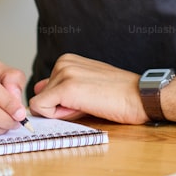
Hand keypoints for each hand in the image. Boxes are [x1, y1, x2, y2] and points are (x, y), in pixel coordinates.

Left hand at [29, 54, 146, 123]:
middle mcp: (62, 62)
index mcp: (66, 60)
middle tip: (88, 102)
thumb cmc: (116, 94)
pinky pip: (40, 108)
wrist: (139, 96)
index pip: (45, 90)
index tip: (85, 98)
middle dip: (59, 107)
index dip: (61, 103)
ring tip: (89, 103)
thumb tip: (36, 90)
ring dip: (62, 112)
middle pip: (42, 97)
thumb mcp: (84, 85)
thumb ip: (59, 86)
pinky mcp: (66, 87)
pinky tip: (82, 107)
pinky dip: (57, 116)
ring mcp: (64, 73)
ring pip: (41, 104)